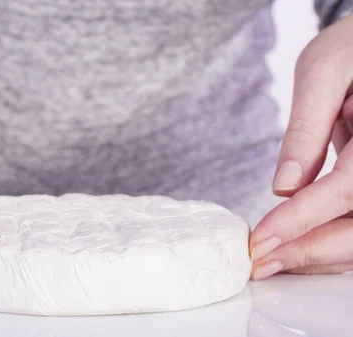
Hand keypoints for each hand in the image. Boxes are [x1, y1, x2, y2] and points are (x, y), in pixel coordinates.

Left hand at [249, 14, 352, 278]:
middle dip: (308, 251)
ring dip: (317, 256)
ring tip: (269, 261)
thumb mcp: (323, 73)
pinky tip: (293, 248)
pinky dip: (328, 244)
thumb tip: (284, 188)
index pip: (348, 188)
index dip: (302, 219)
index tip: (261, 240)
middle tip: (258, 262)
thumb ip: (306, 130)